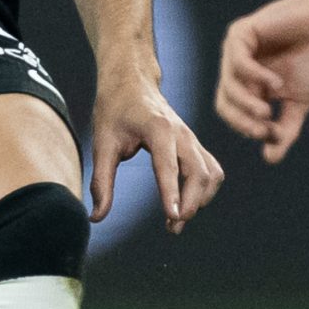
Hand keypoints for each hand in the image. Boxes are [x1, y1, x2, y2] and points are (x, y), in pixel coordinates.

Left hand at [89, 63, 223, 232]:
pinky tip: (188, 203)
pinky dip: (205, 190)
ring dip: (200, 199)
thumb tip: (96, 218)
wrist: (132, 81)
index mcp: (158, 128)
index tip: (173, 217)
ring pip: (210, 173)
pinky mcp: (195, 144)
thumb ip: (102, 182)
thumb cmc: (115, 110)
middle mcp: (181, 133)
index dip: (172, 193)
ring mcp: (192, 138)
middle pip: (198, 173)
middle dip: (190, 203)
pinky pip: (211, 169)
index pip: (168, 166)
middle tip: (172, 227)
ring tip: (178, 219)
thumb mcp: (102, 143)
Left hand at [214, 0, 308, 163]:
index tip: (272, 135)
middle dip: (241, 121)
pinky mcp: (241, 34)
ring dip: (246, 103)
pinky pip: (238, 62)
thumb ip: (285, 130)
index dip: (248, 128)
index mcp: (249, 86)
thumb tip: (270, 159)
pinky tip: (275, 82)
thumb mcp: (300, 102)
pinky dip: (254, 77)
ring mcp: (236, 51)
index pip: (234, 115)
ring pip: (228, 86)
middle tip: (262, 129)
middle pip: (225, 104)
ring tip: (268, 110)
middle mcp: (237, 70)